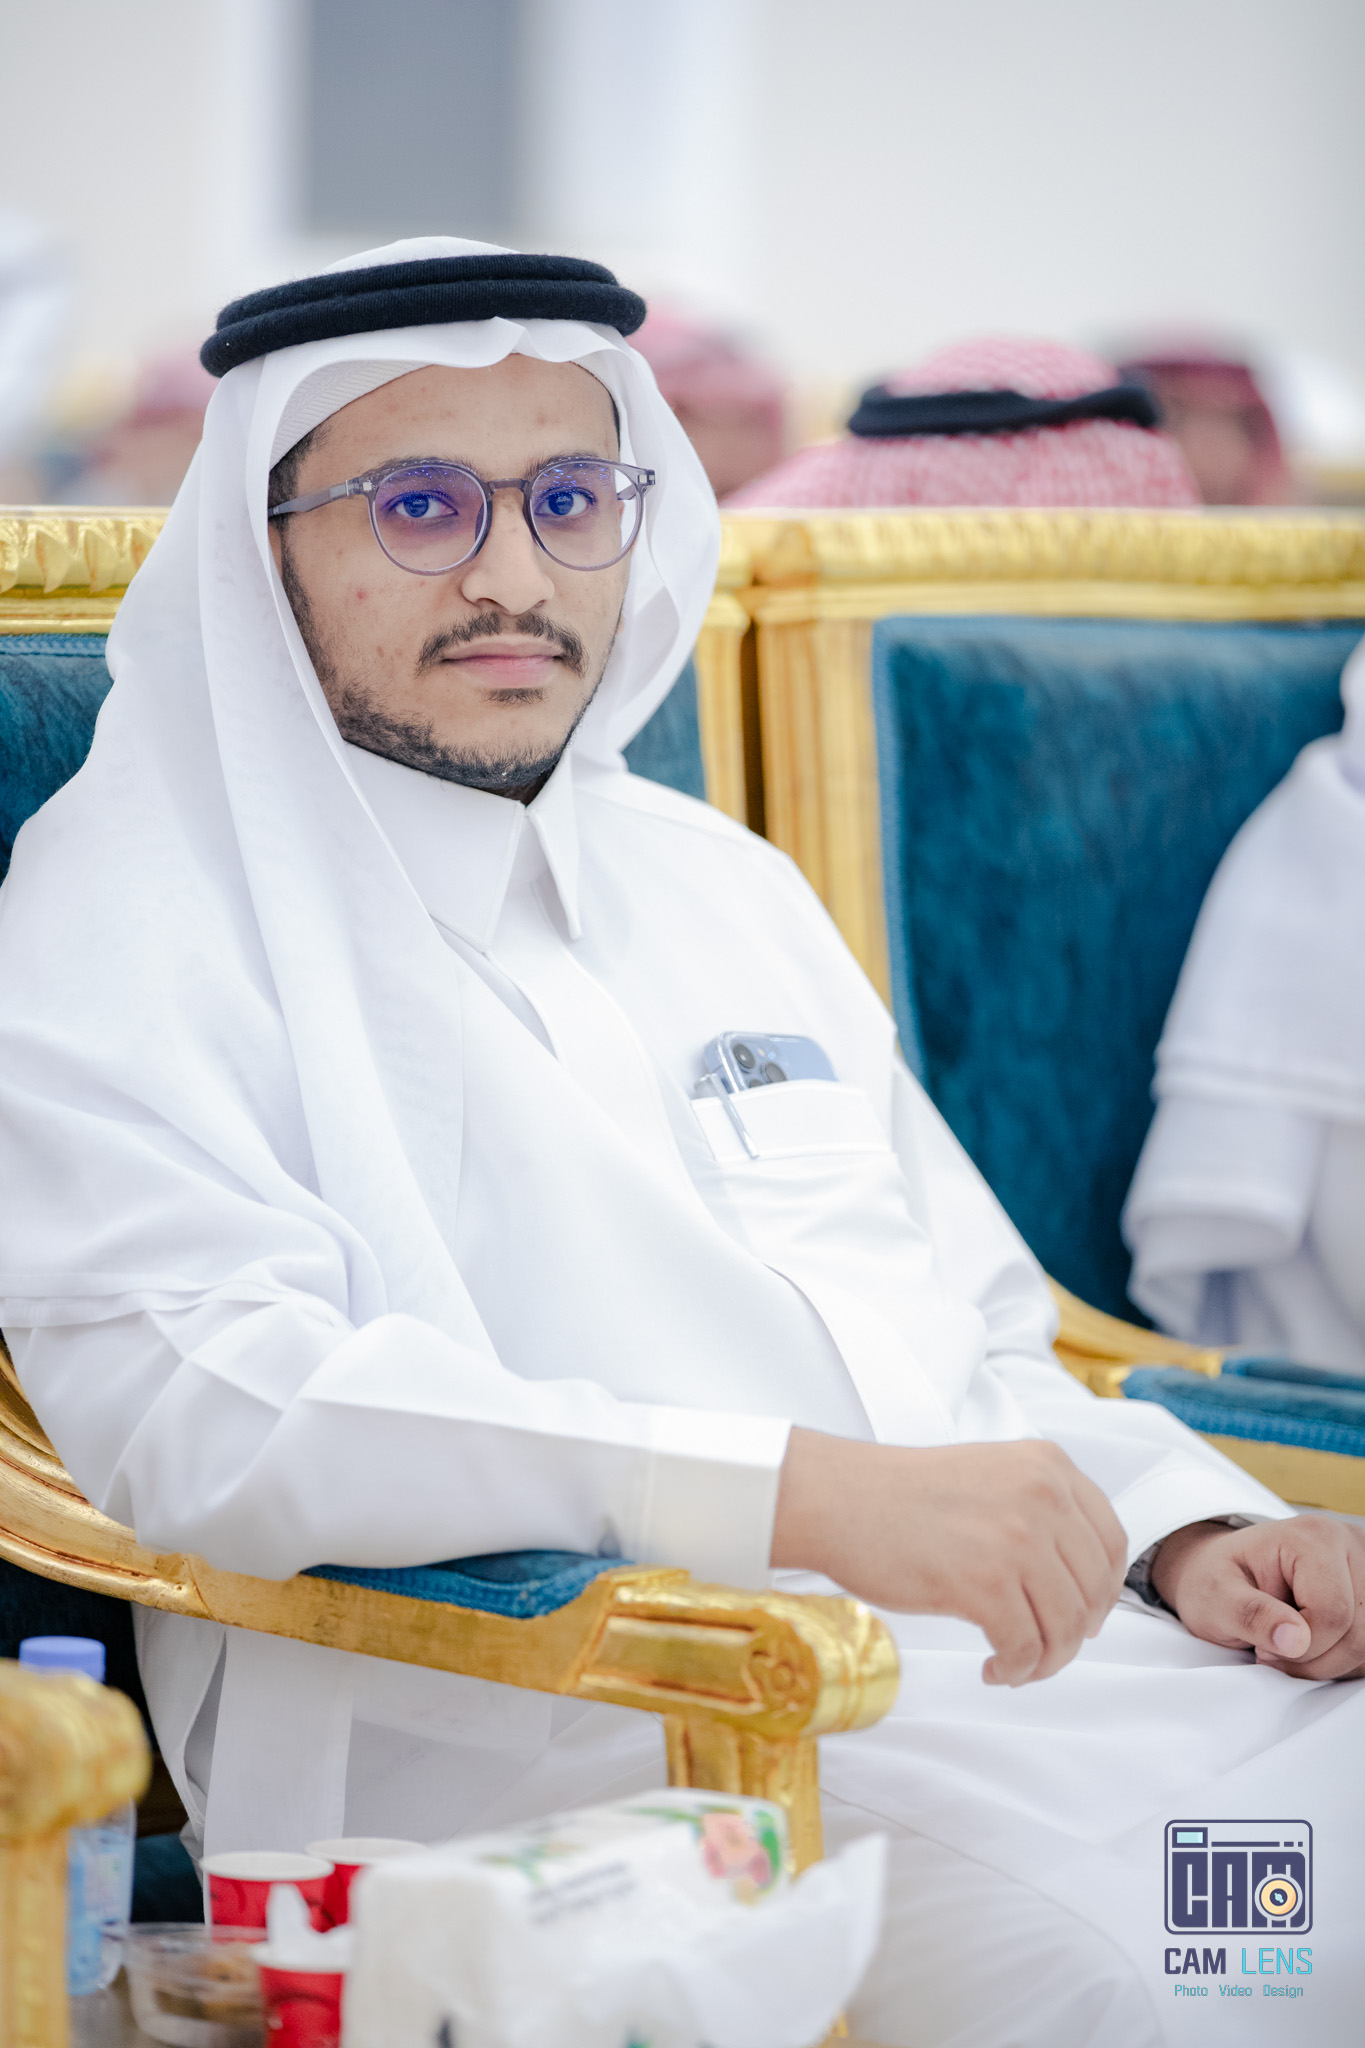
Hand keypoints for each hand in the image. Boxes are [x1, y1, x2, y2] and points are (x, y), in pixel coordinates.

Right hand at [771, 1428, 1127, 1687]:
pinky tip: (991, 1668)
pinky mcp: (985, 1582)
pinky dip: (1014, 1669)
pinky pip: (1025, 1648)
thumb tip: (1084, 1591)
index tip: (1083, 1615)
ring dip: (1044, 1660)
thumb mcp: (991, 1477)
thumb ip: (1040, 1512)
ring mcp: (1017, 1539)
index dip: (1103, 1590)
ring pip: (1065, 1626)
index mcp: (1048, 1466)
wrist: (841, 1499)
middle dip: (1073, 1634)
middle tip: (1042, 1651)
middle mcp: (1043, 1496)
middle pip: (1093, 1590)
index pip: (1111, 1541)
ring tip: (1013, 1664)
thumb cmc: (903, 1496)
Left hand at [1151, 1516, 1364, 1678]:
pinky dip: (1341, 1661)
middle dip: (1315, 1659)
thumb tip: (1295, 1639)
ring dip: (1329, 1662)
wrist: (1225, 1572)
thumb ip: (1251, 1614)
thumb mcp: (1216, 1596)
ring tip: (1289, 1644)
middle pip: (1358, 1634)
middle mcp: (1350, 1545)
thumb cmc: (1218, 1579)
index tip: (1264, 1647)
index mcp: (1314, 1537)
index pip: (1333, 1613)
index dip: (1303, 1648)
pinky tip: (1311, 1644)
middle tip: (1273, 1650)